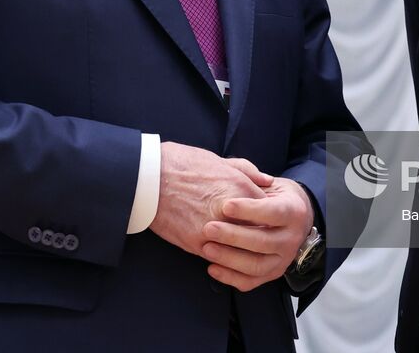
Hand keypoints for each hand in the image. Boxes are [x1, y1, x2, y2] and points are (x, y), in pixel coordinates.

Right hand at [149, 142, 268, 255]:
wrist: (148, 178)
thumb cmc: (182, 164)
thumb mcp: (219, 160)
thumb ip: (247, 171)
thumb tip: (268, 181)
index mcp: (240, 187)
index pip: (270, 210)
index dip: (270, 215)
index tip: (267, 218)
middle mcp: (231, 212)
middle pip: (258, 233)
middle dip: (260, 234)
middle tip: (259, 236)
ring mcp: (214, 230)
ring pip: (239, 249)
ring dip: (242, 248)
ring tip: (242, 247)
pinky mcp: (196, 243)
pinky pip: (218, 256)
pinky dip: (222, 255)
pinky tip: (223, 252)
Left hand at [201, 176, 314, 291]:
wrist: (290, 219)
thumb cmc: (271, 197)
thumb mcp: (266, 182)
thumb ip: (251, 175)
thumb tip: (250, 176)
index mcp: (294, 211)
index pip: (273, 212)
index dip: (249, 210)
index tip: (225, 205)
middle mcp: (292, 238)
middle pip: (263, 241)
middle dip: (233, 236)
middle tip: (208, 228)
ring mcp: (283, 260)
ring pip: (256, 265)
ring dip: (229, 258)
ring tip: (206, 248)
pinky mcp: (271, 274)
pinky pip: (250, 282)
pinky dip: (230, 277)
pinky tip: (211, 267)